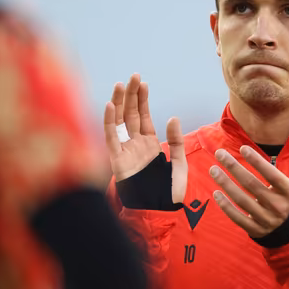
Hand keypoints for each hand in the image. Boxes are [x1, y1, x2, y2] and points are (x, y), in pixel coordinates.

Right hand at [103, 73, 187, 203]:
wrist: (159, 212)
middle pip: (131, 114)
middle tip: (133, 76)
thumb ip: (176, 141)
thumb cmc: (169, 193)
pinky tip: (111, 105)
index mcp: (149, 144)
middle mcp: (135, 145)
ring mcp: (125, 151)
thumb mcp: (179, 164)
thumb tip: (173, 118)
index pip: (143, 116)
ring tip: (121, 84)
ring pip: (119, 122)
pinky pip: (111, 138)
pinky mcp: (117, 160)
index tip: (142, 83)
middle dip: (131, 95)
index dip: (142, 99)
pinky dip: (109, 122)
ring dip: (119, 103)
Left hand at [210, 130, 288, 236]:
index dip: (256, 161)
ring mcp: (266, 219)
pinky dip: (226, 206)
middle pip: (252, 185)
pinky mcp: (255, 229)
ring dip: (225, 184)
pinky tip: (216, 193)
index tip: (242, 148)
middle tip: (219, 153)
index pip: (271, 174)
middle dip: (234, 167)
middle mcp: (278, 205)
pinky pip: (237, 217)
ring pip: (242, 200)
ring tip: (213, 169)